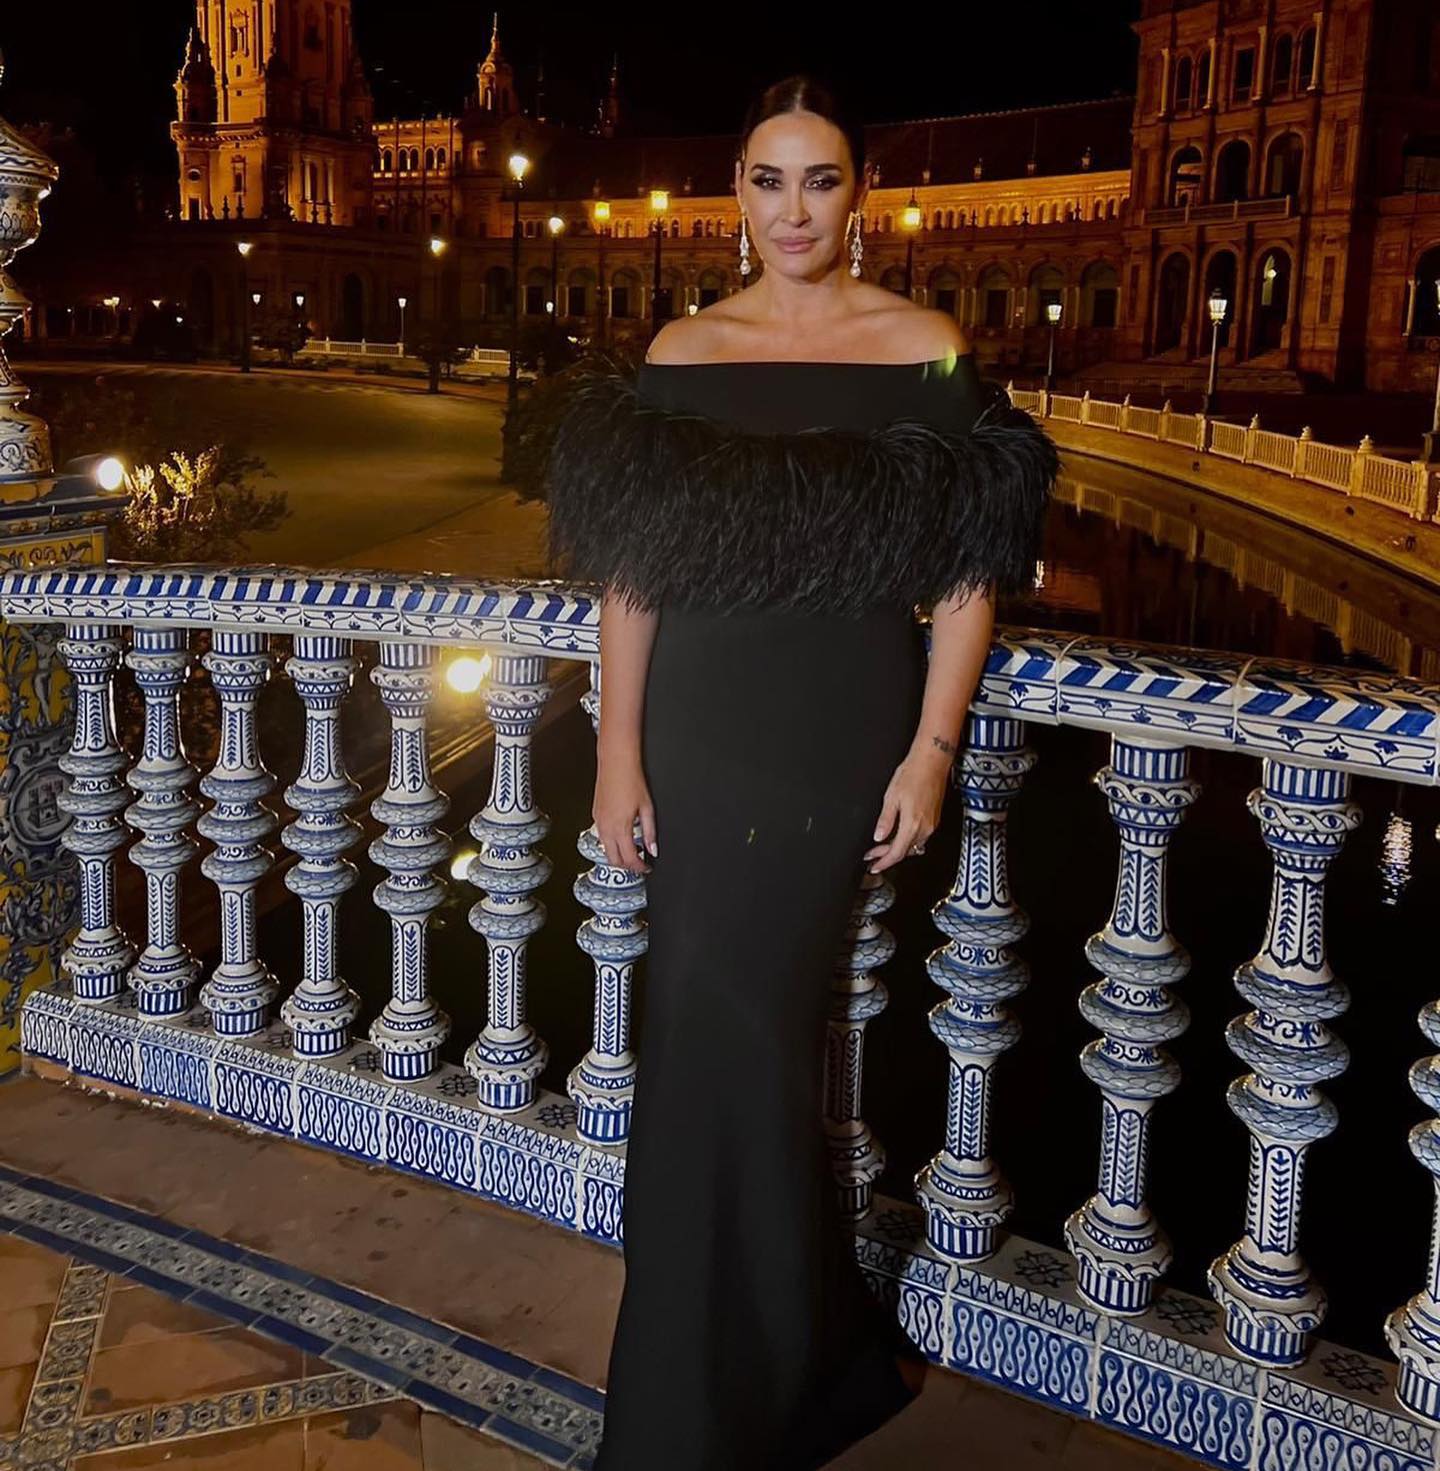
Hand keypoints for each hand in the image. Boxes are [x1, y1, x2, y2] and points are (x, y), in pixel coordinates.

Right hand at [594, 750, 656, 874]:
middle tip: (640, 864)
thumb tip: (653, 849)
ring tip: (633, 851)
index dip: (639, 867)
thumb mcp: (647, 808)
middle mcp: (606, 828)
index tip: (647, 868)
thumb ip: (650, 832)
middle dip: (627, 866)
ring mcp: (598, 822)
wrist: (616, 763)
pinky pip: (602, 837)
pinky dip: (612, 843)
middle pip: (614, 860)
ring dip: (618, 855)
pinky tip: (622, 836)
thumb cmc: (631, 780)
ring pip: (606, 850)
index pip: (629, 859)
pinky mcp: (595, 815)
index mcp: (620, 828)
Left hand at [864, 752, 948, 873]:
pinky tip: (897, 835)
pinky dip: (907, 840)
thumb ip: (886, 820)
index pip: (896, 853)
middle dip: (888, 856)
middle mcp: (925, 828)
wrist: (932, 762)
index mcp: (912, 825)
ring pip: (913, 845)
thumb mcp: (891, 797)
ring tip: (882, 846)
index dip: (883, 862)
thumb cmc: (913, 774)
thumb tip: (878, 837)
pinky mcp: (934, 819)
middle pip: (905, 852)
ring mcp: (932, 824)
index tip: (873, 866)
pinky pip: (920, 837)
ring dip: (898, 848)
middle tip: (872, 856)